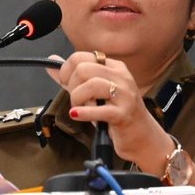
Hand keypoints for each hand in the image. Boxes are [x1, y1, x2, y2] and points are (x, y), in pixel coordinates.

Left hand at [46, 51, 174, 175]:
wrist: (142, 138)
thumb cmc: (116, 114)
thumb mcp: (94, 92)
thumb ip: (73, 78)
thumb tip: (51, 62)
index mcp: (114, 67)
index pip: (80, 57)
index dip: (66, 71)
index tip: (66, 84)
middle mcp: (121, 76)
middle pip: (83, 69)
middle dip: (71, 85)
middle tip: (75, 99)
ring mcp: (124, 95)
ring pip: (90, 85)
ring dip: (77, 99)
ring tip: (79, 108)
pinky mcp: (124, 114)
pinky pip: (98, 109)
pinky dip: (83, 113)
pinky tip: (77, 115)